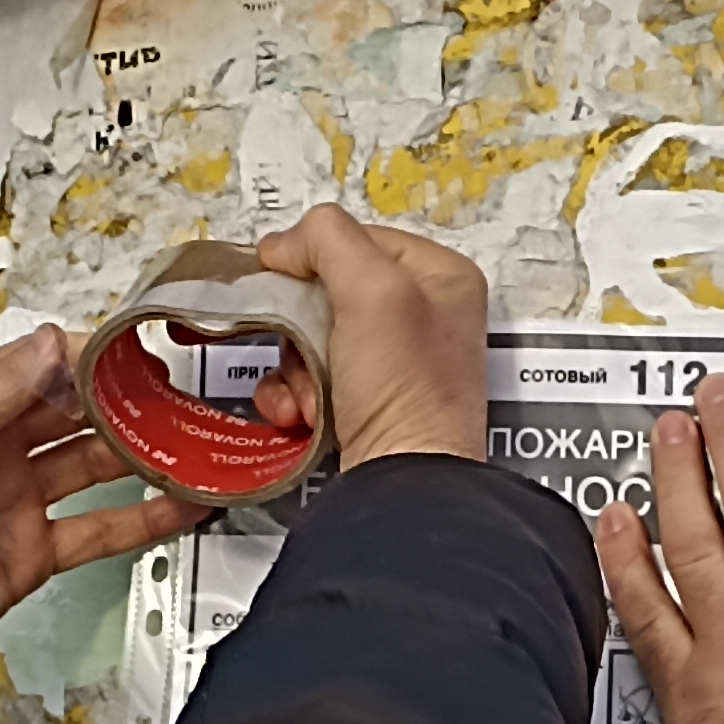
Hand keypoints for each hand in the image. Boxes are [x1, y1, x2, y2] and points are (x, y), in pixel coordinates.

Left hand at [0, 326, 192, 688]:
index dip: (84, 357)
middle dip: (122, 403)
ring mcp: (17, 502)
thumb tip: (50, 344)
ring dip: (139, 457)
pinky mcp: (33, 552)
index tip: (133, 351)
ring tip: (188, 444)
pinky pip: (99, 528)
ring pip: (92, 467)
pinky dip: (141, 519)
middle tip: (173, 395)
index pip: (34, 367)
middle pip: (71, 414)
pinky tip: (178, 507)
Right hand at [247, 207, 489, 466]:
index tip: (282, 276)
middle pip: (326, 292)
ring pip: (310, 337)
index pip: (357, 238)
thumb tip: (284, 244)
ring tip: (309, 394)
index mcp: (441, 276)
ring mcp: (394, 363)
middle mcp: (423, 316)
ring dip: (294, 366)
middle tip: (304, 347)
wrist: (402, 485)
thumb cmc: (403, 387)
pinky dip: (293, 396)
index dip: (311, 255)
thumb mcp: (372, 291)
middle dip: (300, 324)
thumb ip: (329, 240)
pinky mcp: (367, 403)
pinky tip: (300, 415)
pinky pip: (310, 380)